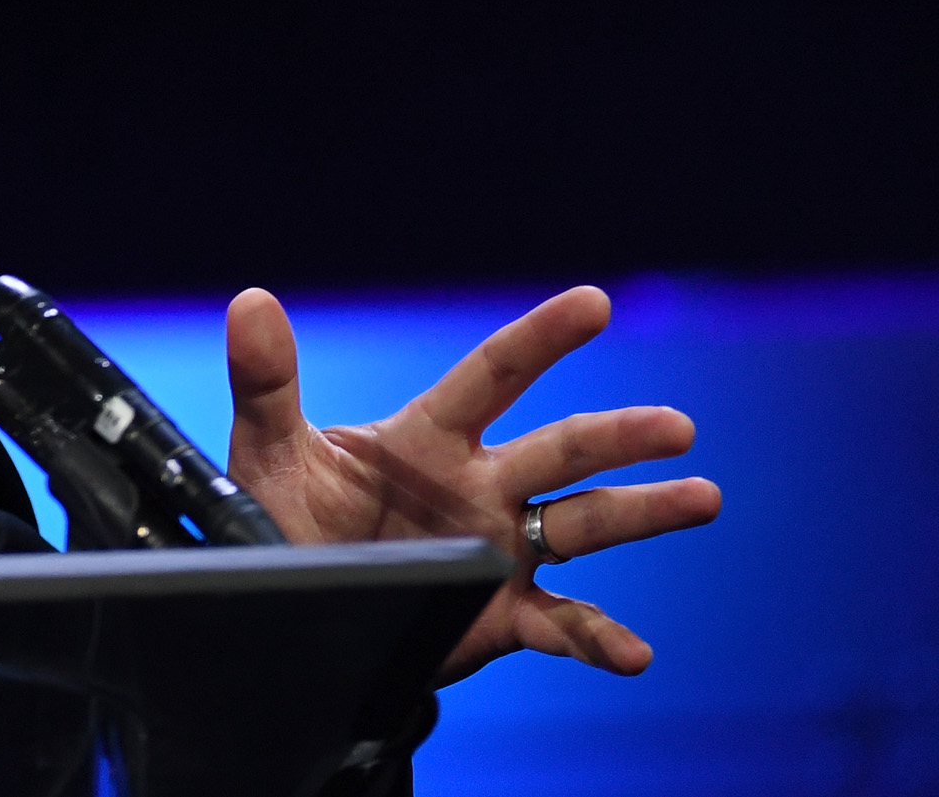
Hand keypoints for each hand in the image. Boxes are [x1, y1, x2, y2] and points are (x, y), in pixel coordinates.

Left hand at [227, 285, 720, 682]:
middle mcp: (478, 485)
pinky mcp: (503, 613)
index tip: (594, 303)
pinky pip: (564, 624)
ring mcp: (497, 549)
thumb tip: (251, 302)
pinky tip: (635, 652)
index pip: (493, 374)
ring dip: (644, 513)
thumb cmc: (282, 518)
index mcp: (428, 438)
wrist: (288, 603)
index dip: (541, 338)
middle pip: (561, 448)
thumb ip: (266, 381)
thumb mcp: (268, 451)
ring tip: (703, 497)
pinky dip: (600, 638)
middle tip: (677, 425)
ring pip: (585, 524)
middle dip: (619, 436)